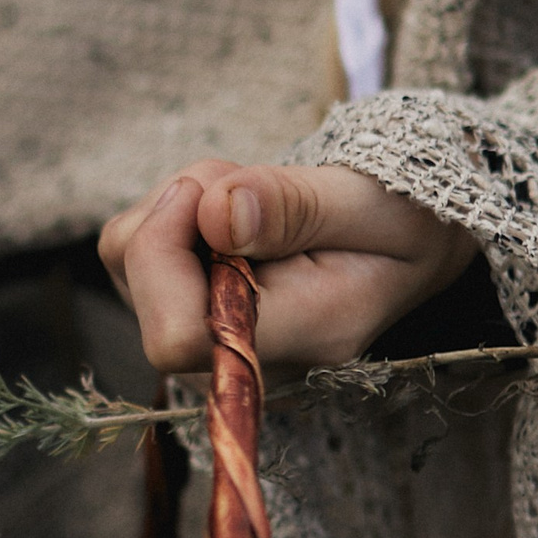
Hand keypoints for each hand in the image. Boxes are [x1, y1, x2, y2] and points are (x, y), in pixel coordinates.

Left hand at [100, 159, 477, 375]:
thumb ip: (298, 207)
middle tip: (251, 181)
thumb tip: (216, 212)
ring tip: (254, 195)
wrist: (410, 237)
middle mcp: (241, 355)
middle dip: (179, 204)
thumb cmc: (405, 219)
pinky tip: (235, 212)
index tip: (212, 193)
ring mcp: (205, 339)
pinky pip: (134, 246)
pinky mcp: (182, 310)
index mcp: (299, 339)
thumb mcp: (376, 202)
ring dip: (179, 200)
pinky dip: (176, 209)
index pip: (175, 337)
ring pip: (127, 254)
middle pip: (136, 282)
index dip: (166, 252)